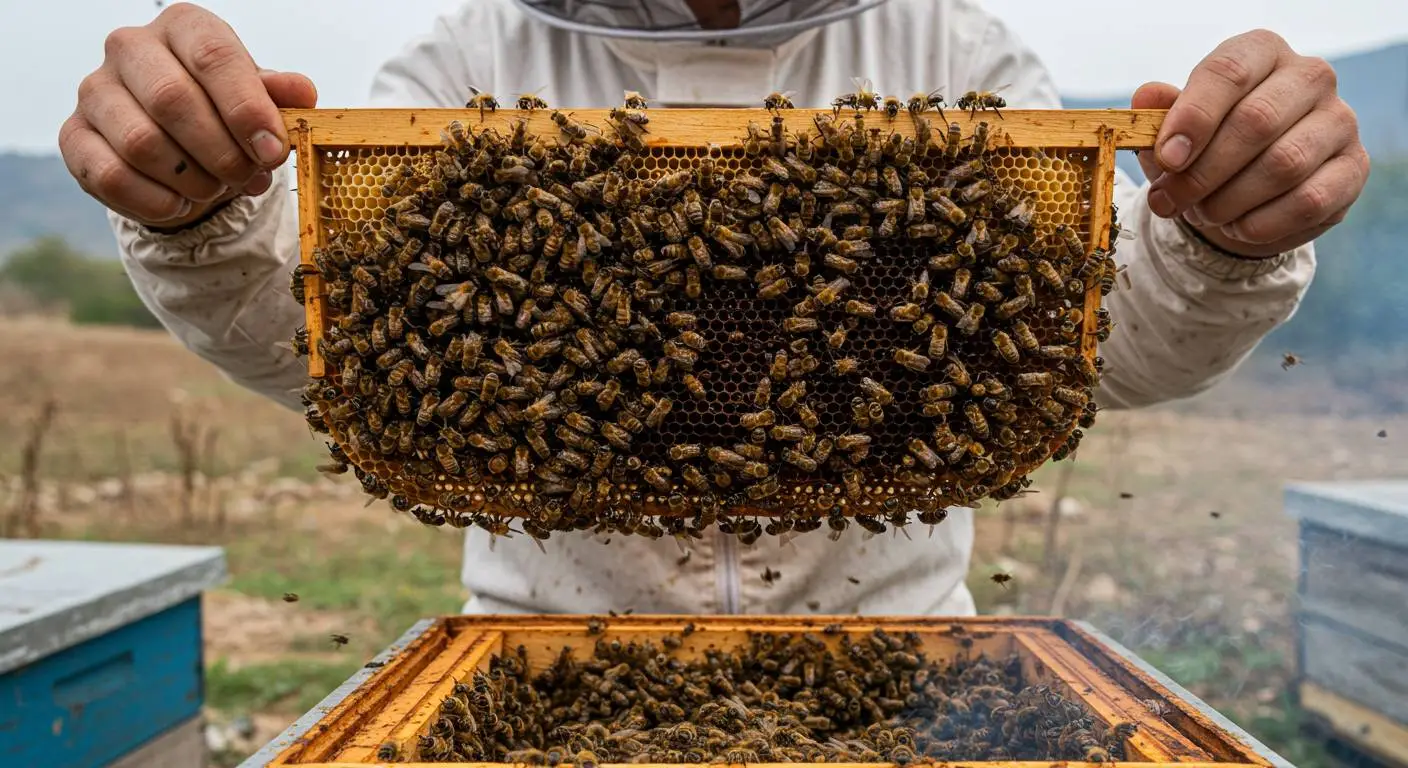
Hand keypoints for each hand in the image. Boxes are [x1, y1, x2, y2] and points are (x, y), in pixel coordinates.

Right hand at [59, 2, 316, 228]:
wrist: (182, 147)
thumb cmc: (226, 112)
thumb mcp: (261, 101)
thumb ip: (280, 96)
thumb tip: (302, 92)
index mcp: (183, 27)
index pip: (213, 55)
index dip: (246, 108)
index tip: (272, 150)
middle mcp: (130, 47)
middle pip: (172, 99)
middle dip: (222, 151)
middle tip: (249, 178)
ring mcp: (95, 90)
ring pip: (141, 142)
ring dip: (192, 180)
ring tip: (217, 189)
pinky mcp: (74, 136)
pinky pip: (110, 175)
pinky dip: (155, 201)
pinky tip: (180, 203)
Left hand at [1132, 29, 1368, 257]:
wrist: (1246, 192)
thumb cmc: (1205, 148)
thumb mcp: (1174, 130)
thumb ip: (1159, 113)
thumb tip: (1147, 96)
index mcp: (1261, 52)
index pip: (1228, 71)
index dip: (1193, 117)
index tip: (1167, 157)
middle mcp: (1309, 77)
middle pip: (1257, 120)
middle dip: (1202, 171)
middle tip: (1170, 200)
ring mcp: (1339, 121)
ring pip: (1283, 164)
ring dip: (1229, 200)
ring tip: (1202, 213)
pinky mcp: (1353, 168)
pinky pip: (1308, 201)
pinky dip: (1261, 223)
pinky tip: (1237, 227)